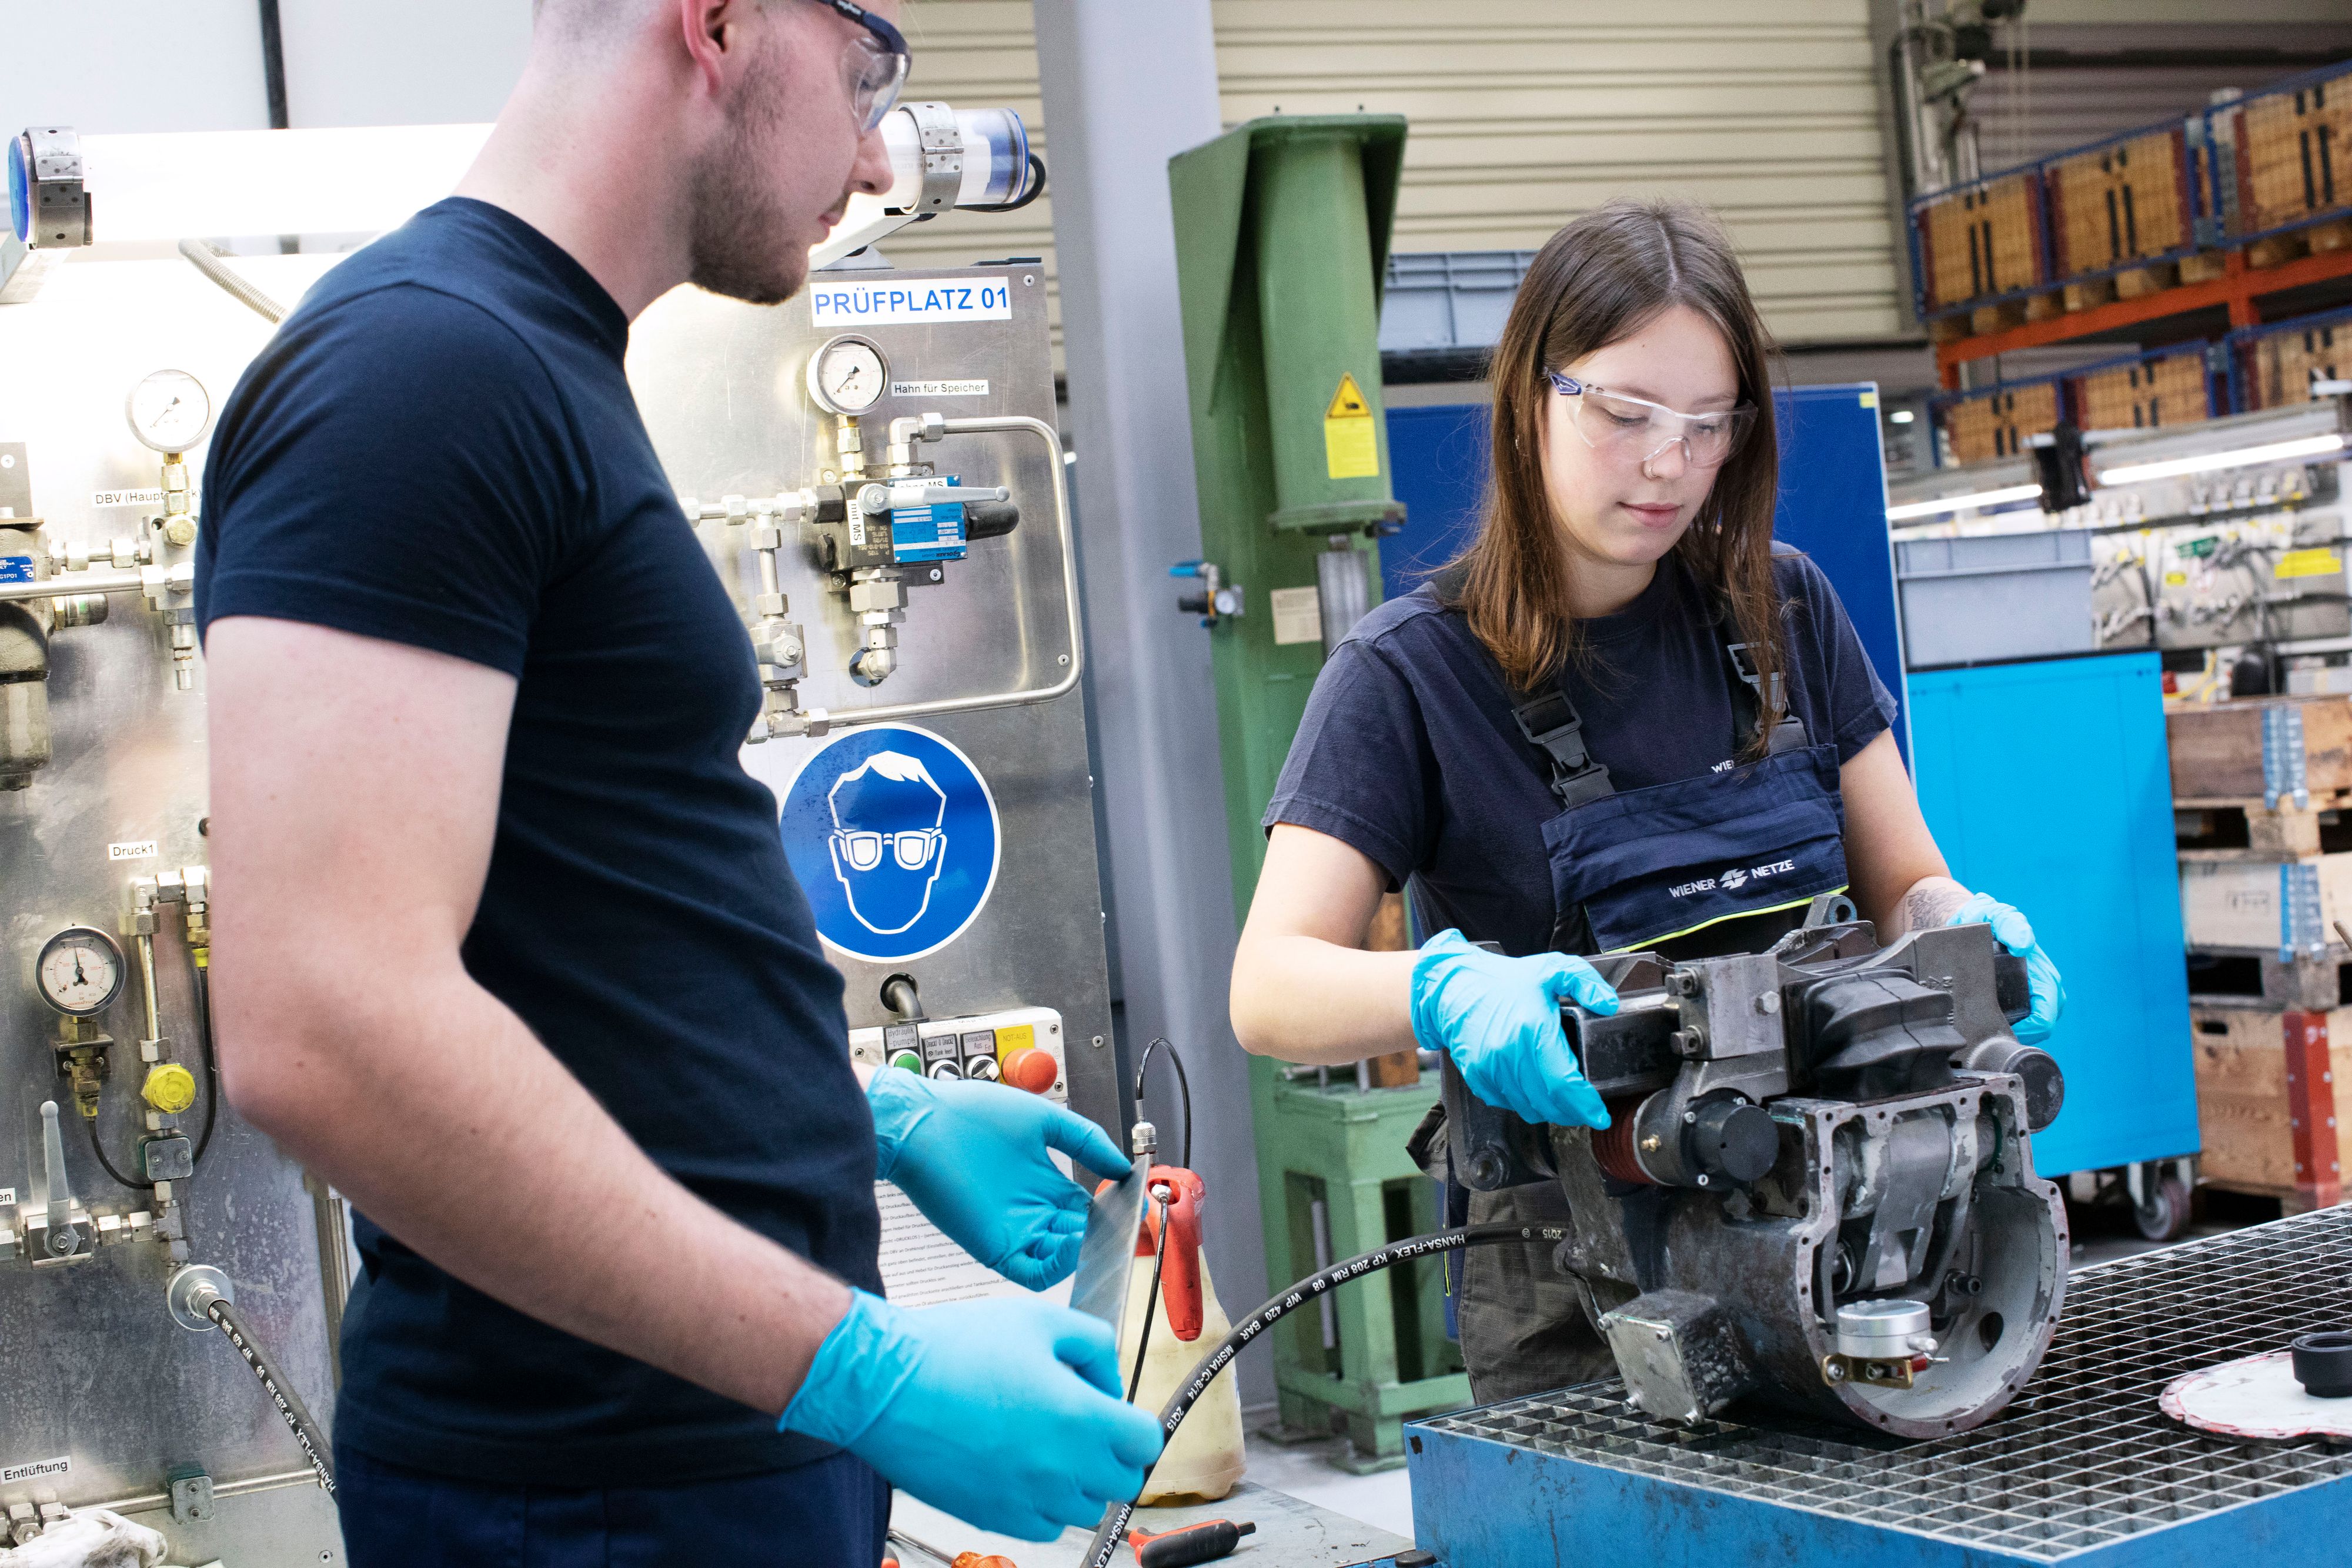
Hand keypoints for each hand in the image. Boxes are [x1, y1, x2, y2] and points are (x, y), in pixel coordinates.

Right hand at [781, 1291, 1163, 1539]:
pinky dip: (1045, 1504)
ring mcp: (1026, 1499)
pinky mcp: (992, 1517)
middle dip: (1112, 1451)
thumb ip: (1094, 1346)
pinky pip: (1045, 1526)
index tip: (1114, 1409)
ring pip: (1085, 1508)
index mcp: (1080, 1418)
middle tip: (1083, 1423)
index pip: (1146, 1443)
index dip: (1134, 1422)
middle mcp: (1060, 1469)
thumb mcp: (1039, 1319)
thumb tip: (1108, 1384)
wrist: (885, 1385)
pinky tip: (1022, 1466)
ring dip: (1080, 1480)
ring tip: (1046, 1442)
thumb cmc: (954, 1348)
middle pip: (1123, 1482)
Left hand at [868, 1070, 1126, 1289]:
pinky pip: (1033, 1271)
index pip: (1089, 1209)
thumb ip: (1086, 1141)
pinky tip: (1070, 1245)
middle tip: (1123, 1228)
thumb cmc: (972, 1114)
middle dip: (1105, 1236)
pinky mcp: (995, 1247)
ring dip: (1084, 1252)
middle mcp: (1033, 1210)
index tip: (1134, 1204)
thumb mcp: (1044, 1121)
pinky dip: (1057, 1267)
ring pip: (1062, 1259)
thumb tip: (1122, 1166)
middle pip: (1081, 1236)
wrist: (921, 1124)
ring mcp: (1016, 1230)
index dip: (1114, 1210)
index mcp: (1046, 1182)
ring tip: (1094, 1234)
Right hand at [1408, 928, 1617, 1128]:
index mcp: (1532, 1030)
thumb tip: (1609, 1004)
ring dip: (1549, 1110)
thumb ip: (1585, 982)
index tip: (1601, 1115)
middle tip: (1586, 1109)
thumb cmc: (1504, 979)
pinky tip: (1533, 1089)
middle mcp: (1509, 1054)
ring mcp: (1490, 1069)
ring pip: (1528, 1108)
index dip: (1586, 1106)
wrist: (1455, 987)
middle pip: (1548, 1103)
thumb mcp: (1551, 968)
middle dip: (1572, 1112)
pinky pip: (1507, 1103)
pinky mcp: (1477, 1077)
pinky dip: (1524, 1102)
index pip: (1564, 1084)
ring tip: (1561, 1100)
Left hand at [1950, 892, 2063, 1043]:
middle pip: (2043, 1025)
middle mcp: (2044, 987)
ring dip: (2017, 1032)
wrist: (1973, 920)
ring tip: (1992, 1026)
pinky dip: (2011, 1027)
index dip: (2029, 1028)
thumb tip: (2024, 946)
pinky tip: (1992, 1022)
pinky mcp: (2021, 998)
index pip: (2047, 1014)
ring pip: (2034, 1027)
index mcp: (2044, 974)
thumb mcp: (1997, 916)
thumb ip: (2011, 925)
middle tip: (1995, 1030)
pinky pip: (2023, 1023)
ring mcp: (2033, 994)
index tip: (2005, 1026)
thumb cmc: (1988, 918)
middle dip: (2023, 1033)